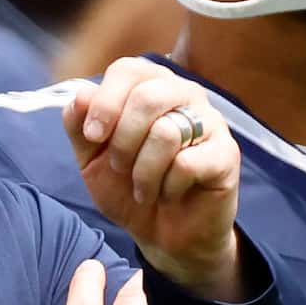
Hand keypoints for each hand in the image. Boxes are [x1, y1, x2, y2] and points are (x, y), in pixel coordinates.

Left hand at [63, 60, 242, 298]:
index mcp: (151, 85)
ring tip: (144, 188)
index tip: (92, 136)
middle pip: (147, 96)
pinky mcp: (226, 154)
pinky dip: (168, 187)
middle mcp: (184, 94)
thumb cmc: (129, 188)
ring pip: (166, 132)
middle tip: (120, 168)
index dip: (104, 102)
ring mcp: (210, 121)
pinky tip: (170, 194)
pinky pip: (187, 163)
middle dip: (122, 141)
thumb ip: (79, 125)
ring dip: (143, 172)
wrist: (163, 235)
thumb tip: (81, 94)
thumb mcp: (91, 159)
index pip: (128, 70)